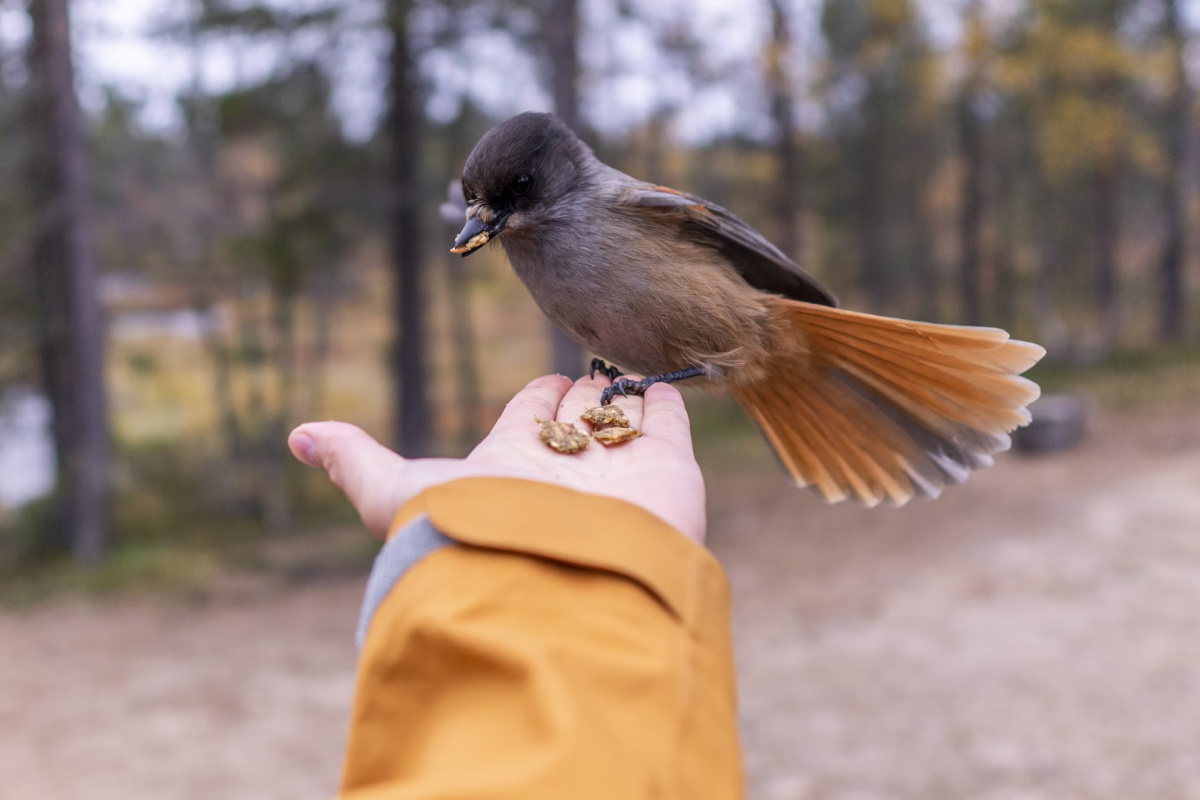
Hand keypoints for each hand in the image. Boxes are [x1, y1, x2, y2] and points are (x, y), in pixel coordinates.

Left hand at [288, 375, 706, 543]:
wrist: (560, 584)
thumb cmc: (474, 540)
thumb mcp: (397, 494)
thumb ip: (356, 462)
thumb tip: (295, 436)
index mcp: (509, 465)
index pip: (527, 418)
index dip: (535, 399)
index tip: (544, 384)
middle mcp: (564, 467)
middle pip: (573, 418)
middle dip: (578, 396)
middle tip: (585, 376)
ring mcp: (616, 469)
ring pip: (618, 419)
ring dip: (620, 395)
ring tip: (625, 375)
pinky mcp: (666, 471)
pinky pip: (666, 424)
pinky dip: (663, 403)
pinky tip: (660, 386)